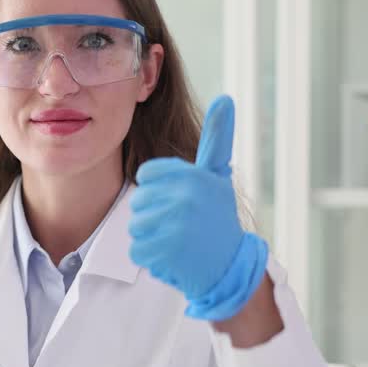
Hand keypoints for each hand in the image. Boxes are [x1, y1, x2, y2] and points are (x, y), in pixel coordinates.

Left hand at [128, 95, 268, 321]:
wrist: (232, 267)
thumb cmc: (220, 218)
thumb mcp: (219, 175)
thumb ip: (218, 138)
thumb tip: (226, 99)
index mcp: (193, 175)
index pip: (147, 175)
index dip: (158, 190)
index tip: (179, 201)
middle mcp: (185, 197)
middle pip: (139, 201)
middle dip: (154, 215)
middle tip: (182, 225)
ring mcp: (175, 225)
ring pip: (136, 226)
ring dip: (152, 237)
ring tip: (178, 241)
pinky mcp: (166, 253)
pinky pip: (138, 251)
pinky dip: (152, 259)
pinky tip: (174, 257)